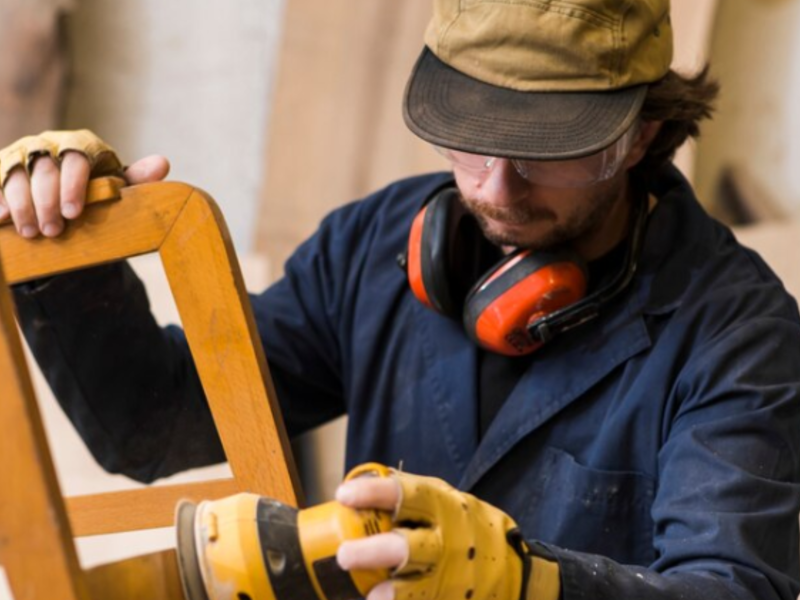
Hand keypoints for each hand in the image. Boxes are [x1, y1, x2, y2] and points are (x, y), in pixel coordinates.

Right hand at [0, 130, 169, 237]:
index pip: (77, 159)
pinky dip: (0, 201)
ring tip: (31, 232)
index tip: (74, 213)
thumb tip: (162, 163)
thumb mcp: (116, 185)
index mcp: (81, 144)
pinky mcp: (1, 168)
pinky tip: (3, 219)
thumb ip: (136, 177)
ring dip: (23, 204)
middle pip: (45, 169)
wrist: (64, 195)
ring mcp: (21, 154)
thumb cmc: (96, 189)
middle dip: (47, 201)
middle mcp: (49, 143)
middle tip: (54, 231)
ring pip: (16, 174)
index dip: (73, 185)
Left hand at [334, 467, 527, 599]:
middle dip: (374, 551)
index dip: (373, 493)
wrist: (517, 573)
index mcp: (444, 507)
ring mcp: (453, 578)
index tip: (343, 495)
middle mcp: (448, 542)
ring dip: (392, 593)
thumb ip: (412, 497)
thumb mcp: (448, 503)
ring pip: (417, 588)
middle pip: (407, 547)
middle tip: (344, 554)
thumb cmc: (469, 531)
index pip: (406, 494)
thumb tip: (361, 483)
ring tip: (371, 595)